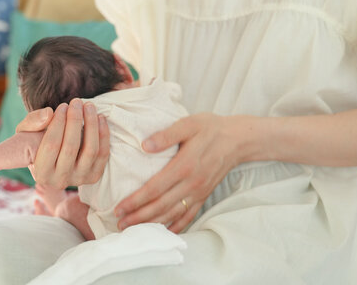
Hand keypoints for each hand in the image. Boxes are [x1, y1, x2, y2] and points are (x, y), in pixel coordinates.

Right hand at [15, 99, 109, 188]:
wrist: (57, 157)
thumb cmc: (37, 142)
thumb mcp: (25, 132)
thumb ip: (32, 122)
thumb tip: (49, 114)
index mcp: (41, 173)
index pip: (51, 145)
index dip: (58, 123)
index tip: (62, 106)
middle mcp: (60, 181)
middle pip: (71, 147)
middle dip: (75, 120)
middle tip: (76, 102)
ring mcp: (80, 179)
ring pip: (90, 150)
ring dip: (91, 124)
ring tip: (89, 106)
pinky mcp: (95, 175)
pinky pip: (103, 154)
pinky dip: (103, 134)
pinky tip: (100, 117)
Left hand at [114, 113, 242, 232]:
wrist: (237, 140)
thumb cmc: (210, 128)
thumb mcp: (188, 124)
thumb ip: (166, 135)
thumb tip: (144, 145)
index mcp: (184, 165)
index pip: (154, 188)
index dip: (135, 200)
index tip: (119, 208)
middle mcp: (191, 183)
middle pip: (160, 205)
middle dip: (138, 217)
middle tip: (120, 223)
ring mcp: (199, 192)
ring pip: (172, 213)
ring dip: (152, 223)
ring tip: (134, 229)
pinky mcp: (204, 195)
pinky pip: (189, 215)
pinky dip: (176, 226)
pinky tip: (164, 232)